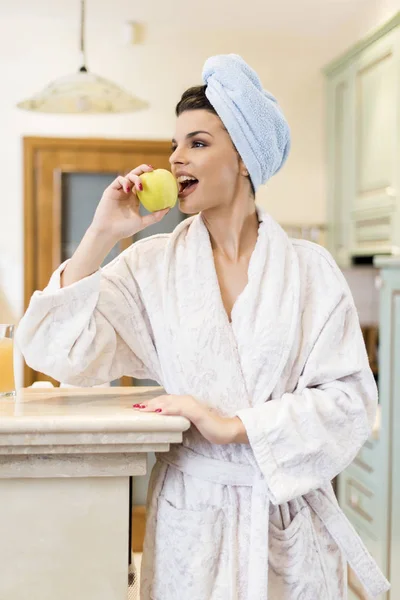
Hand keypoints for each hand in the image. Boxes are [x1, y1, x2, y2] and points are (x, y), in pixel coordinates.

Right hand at [90, 164, 169, 241]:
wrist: (108, 232)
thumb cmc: (124, 229)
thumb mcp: (142, 222)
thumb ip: (155, 216)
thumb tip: (168, 208)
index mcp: (134, 199)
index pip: (143, 184)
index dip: (151, 178)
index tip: (160, 176)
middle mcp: (127, 193)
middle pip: (136, 176)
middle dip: (143, 169)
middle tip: (152, 169)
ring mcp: (119, 191)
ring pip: (128, 176)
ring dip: (135, 177)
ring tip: (140, 186)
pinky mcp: (110, 190)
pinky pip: (119, 180)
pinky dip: (125, 182)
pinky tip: (128, 189)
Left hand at [133, 394, 247, 444]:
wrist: (227, 430)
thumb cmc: (210, 428)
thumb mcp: (190, 424)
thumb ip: (178, 421)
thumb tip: (164, 424)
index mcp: (185, 403)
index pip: (165, 401)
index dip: (152, 403)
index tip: (139, 407)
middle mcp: (187, 401)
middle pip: (164, 400)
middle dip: (149, 403)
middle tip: (135, 407)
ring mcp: (192, 406)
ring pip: (170, 403)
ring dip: (155, 405)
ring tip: (142, 409)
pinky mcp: (197, 413)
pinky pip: (180, 410)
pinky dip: (169, 410)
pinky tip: (160, 412)